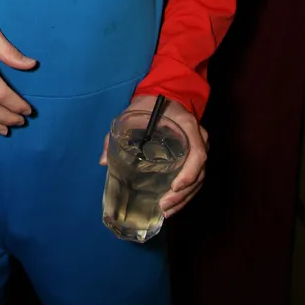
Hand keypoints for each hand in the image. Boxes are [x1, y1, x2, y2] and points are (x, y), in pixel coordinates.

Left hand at [99, 95, 208, 217]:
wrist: (164, 93)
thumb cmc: (148, 104)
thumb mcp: (131, 114)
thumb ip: (116, 135)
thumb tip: (104, 162)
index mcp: (187, 126)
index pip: (198, 153)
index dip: (189, 173)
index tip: (175, 187)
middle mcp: (200, 138)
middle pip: (200, 172)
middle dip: (183, 194)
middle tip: (164, 207)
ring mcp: (200, 147)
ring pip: (199, 179)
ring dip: (184, 198)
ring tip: (166, 211)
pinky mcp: (194, 155)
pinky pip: (195, 177)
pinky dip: (185, 193)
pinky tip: (172, 205)